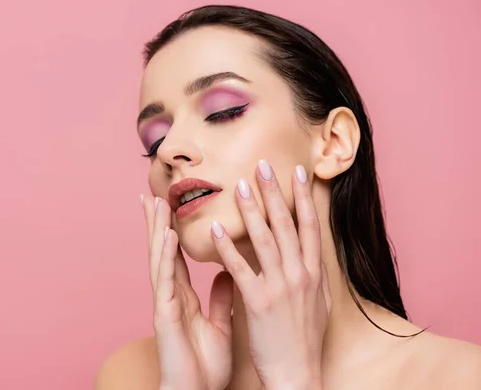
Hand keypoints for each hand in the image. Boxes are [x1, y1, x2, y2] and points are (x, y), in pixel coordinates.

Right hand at [142, 194, 233, 389]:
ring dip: (156, 230)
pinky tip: (165, 235)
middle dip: (157, 223)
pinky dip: (165, 256)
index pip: (176, 256)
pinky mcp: (165, 315)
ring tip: (155, 202)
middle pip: (163, 251)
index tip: (169, 208)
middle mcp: (171, 294)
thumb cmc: (204, 365)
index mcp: (184, 296)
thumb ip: (221, 297)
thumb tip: (228, 272)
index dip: (171, 232)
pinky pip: (166, 281)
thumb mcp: (219, 324)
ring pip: (159, 259)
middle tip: (153, 194)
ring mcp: (166, 303)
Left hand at [210, 161, 331, 389]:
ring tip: (238, 186)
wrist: (297, 374)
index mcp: (315, 274)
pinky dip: (227, 247)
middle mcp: (300, 276)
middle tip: (263, 165)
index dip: (304, 198)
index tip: (298, 172)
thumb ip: (313, 275)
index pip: (311, 227)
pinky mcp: (257, 302)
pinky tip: (215, 228)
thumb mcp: (319, 304)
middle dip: (275, 193)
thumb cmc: (305, 340)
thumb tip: (311, 253)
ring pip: (264, 240)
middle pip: (287, 226)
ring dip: (251, 210)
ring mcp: (280, 288)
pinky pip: (240, 268)